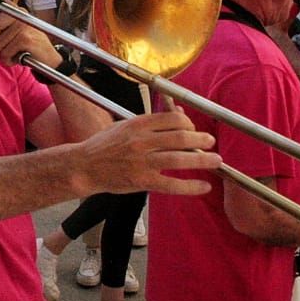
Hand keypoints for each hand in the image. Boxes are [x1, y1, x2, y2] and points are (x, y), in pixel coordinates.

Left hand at [0, 5, 58, 69]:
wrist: (49, 60)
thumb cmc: (27, 47)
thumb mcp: (8, 35)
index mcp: (16, 10)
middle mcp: (20, 15)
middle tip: (8, 46)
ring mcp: (23, 26)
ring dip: (4, 54)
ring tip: (15, 53)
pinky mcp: (25, 39)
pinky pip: (5, 52)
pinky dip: (9, 59)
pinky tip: (19, 58)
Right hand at [75, 110, 218, 196]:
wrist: (84, 167)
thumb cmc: (103, 146)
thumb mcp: (125, 126)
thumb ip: (150, 122)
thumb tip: (177, 114)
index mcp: (137, 124)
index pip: (172, 119)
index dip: (188, 122)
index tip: (193, 128)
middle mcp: (141, 141)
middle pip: (180, 137)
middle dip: (200, 139)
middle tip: (210, 142)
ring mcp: (142, 162)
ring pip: (179, 159)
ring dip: (202, 160)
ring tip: (215, 161)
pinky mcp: (142, 181)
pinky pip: (172, 184)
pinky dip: (191, 186)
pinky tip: (204, 186)